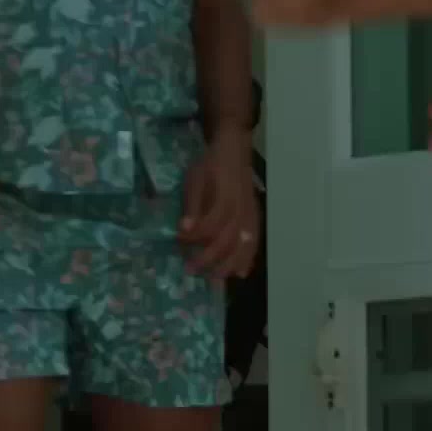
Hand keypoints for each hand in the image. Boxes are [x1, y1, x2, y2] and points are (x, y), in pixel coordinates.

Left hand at [179, 130, 260, 278]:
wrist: (234, 151)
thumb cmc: (210, 165)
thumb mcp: (194, 180)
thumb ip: (192, 206)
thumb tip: (184, 230)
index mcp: (225, 197)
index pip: (211, 224)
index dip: (195, 236)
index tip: (178, 241)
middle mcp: (241, 209)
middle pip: (228, 240)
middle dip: (209, 258)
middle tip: (191, 271)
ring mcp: (250, 214)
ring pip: (244, 244)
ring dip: (230, 264)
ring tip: (217, 279)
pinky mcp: (254, 217)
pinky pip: (254, 241)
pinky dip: (248, 258)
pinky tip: (241, 272)